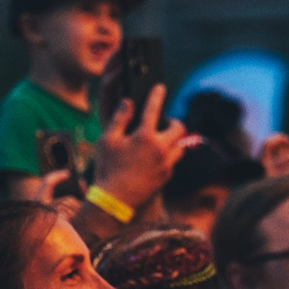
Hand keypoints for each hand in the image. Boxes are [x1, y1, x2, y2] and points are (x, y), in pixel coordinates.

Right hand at [93, 82, 180, 209]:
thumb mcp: (108, 140)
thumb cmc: (108, 169)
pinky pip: (174, 161)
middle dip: (173, 121)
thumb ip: (119, 118)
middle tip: (164, 121)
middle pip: (179, 127)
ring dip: (173, 140)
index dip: (157, 94)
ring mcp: (166, 164)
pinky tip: (156, 157)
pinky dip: (168, 156)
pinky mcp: (167, 177)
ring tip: (161, 140)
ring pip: (180, 145)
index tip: (160, 87)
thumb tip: (128, 102)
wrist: (115, 201)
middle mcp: (160, 149)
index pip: (154, 108)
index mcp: (144, 136)